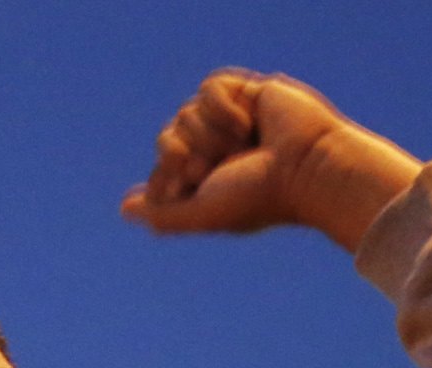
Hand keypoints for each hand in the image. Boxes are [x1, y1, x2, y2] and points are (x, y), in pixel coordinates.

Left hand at [119, 70, 421, 254]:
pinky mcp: (247, 93)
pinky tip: (248, 122)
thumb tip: (124, 209)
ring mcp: (231, 121)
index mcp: (206, 181)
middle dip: (186, 155)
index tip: (192, 187)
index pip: (160, 171)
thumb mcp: (203, 214)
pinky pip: (208, 87)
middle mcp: (216, 151)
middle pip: (167, 139)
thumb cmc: (259, 197)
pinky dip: (222, 106)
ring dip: (209, 134)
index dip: (166, 179)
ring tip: (243, 144)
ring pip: (185, 112)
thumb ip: (162, 214)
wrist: (307, 167)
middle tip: (216, 166)